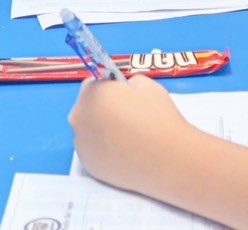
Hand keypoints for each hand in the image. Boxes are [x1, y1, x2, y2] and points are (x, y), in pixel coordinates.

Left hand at [69, 74, 194, 191]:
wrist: (168, 160)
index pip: (93, 84)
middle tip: (127, 117)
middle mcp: (79, 118)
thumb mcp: (148, 85)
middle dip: (103, 109)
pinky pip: (92, 150)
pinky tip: (124, 151)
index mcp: (92, 93)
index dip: (110, 88)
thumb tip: (125, 90)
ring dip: (102, 130)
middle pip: (87, 107)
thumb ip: (129, 82)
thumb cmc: (159, 118)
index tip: (124, 97)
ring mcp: (81, 144)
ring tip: (127, 137)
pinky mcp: (88, 165)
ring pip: (88, 130)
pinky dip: (104, 149)